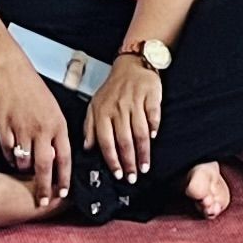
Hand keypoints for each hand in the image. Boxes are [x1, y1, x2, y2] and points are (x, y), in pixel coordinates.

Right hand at [0, 48, 73, 206]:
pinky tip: (11, 155)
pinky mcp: (4, 129)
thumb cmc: (32, 90)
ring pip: (24, 162)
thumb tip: (57, 160)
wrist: (10, 73)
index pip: (64, 159)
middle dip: (44, 188)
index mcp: (58, 125)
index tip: (63, 193)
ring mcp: (22, 130)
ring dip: (24, 169)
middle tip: (42, 201)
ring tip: (24, 168)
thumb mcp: (53, 111)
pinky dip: (10, 158)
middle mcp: (42, 129)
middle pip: (44, 167)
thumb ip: (56, 134)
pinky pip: (8, 153)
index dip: (64, 179)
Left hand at [85, 56, 165, 183]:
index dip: (112, 159)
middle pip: (124, 140)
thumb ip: (90, 127)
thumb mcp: (95, 105)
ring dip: (143, 152)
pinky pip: (153, 115)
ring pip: (139, 132)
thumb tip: (87, 147)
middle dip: (129, 162)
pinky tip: (154, 138)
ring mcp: (134, 102)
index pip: (106, 141)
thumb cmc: (113, 90)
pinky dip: (154, 127)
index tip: (118, 174)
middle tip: (133, 177)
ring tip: (144, 166)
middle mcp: (118, 108)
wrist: (132, 65)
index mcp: (102, 112)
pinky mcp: (150, 96)